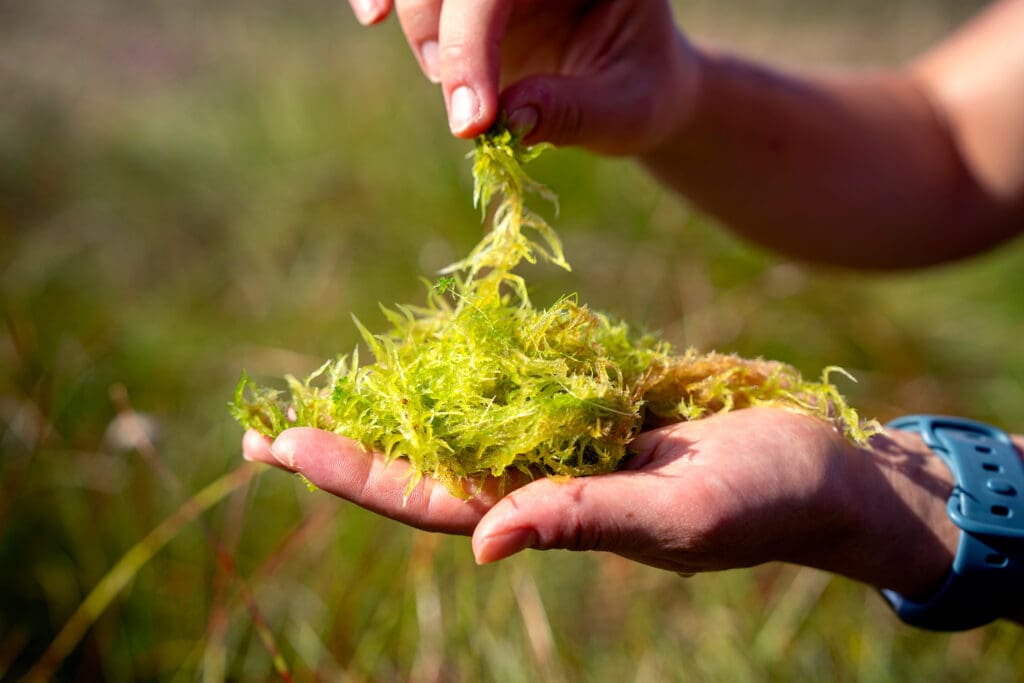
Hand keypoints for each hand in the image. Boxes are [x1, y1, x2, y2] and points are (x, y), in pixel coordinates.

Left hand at [242, 407, 958, 597]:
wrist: (818, 467)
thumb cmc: (764, 497)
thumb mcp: (680, 514)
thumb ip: (586, 520)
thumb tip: (481, 547)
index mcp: (553, 518)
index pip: (431, 501)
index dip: (355, 476)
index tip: (282, 446)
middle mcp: (544, 485)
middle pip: (425, 468)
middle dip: (347, 450)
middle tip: (265, 431)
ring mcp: (565, 447)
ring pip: (459, 430)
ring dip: (392, 413)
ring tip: (325, 393)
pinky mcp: (592, 412)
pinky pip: (510, 393)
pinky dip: (458, 378)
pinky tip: (421, 361)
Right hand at [346, 0, 699, 153]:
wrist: (637, 82)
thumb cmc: (639, 92)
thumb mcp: (626, 110)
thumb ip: (572, 111)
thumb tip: (509, 119)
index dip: (471, 44)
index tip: (471, 119)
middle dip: (438, 34)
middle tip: (467, 112)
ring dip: (419, 29)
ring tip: (450, 88)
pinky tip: (372, 15)